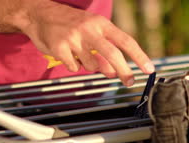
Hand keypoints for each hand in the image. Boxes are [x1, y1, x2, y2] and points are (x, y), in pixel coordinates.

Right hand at [20, 1, 153, 85]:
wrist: (39, 14)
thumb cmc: (71, 25)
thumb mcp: (92, 33)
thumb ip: (105, 52)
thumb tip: (116, 73)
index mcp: (101, 24)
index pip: (125, 40)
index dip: (139, 56)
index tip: (149, 69)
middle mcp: (89, 29)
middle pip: (112, 54)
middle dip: (124, 70)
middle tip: (129, 82)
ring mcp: (74, 38)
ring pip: (92, 65)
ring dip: (90, 66)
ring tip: (80, 55)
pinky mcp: (60, 47)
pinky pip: (74, 67)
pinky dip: (73, 66)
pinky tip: (67, 54)